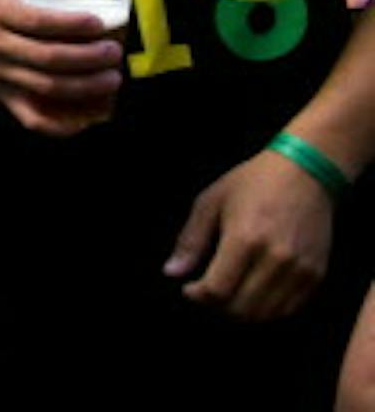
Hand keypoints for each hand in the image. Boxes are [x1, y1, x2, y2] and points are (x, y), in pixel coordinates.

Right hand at [0, 0, 123, 134]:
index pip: (39, 21)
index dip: (73, 24)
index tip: (99, 23)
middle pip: (49, 58)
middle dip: (90, 58)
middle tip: (113, 52)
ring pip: (47, 88)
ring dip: (87, 86)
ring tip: (112, 78)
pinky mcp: (2, 97)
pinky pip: (33, 119)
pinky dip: (61, 125)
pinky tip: (87, 118)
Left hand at [165, 149, 334, 320]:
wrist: (305, 174)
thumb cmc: (252, 183)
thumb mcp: (211, 202)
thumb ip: (190, 240)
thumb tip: (172, 272)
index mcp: (245, 239)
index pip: (218, 290)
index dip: (198, 296)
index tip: (189, 288)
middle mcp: (275, 259)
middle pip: (241, 308)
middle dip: (217, 306)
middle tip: (208, 292)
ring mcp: (300, 270)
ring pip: (265, 314)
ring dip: (242, 312)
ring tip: (230, 293)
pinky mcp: (316, 275)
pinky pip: (289, 309)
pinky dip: (267, 309)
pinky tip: (254, 292)